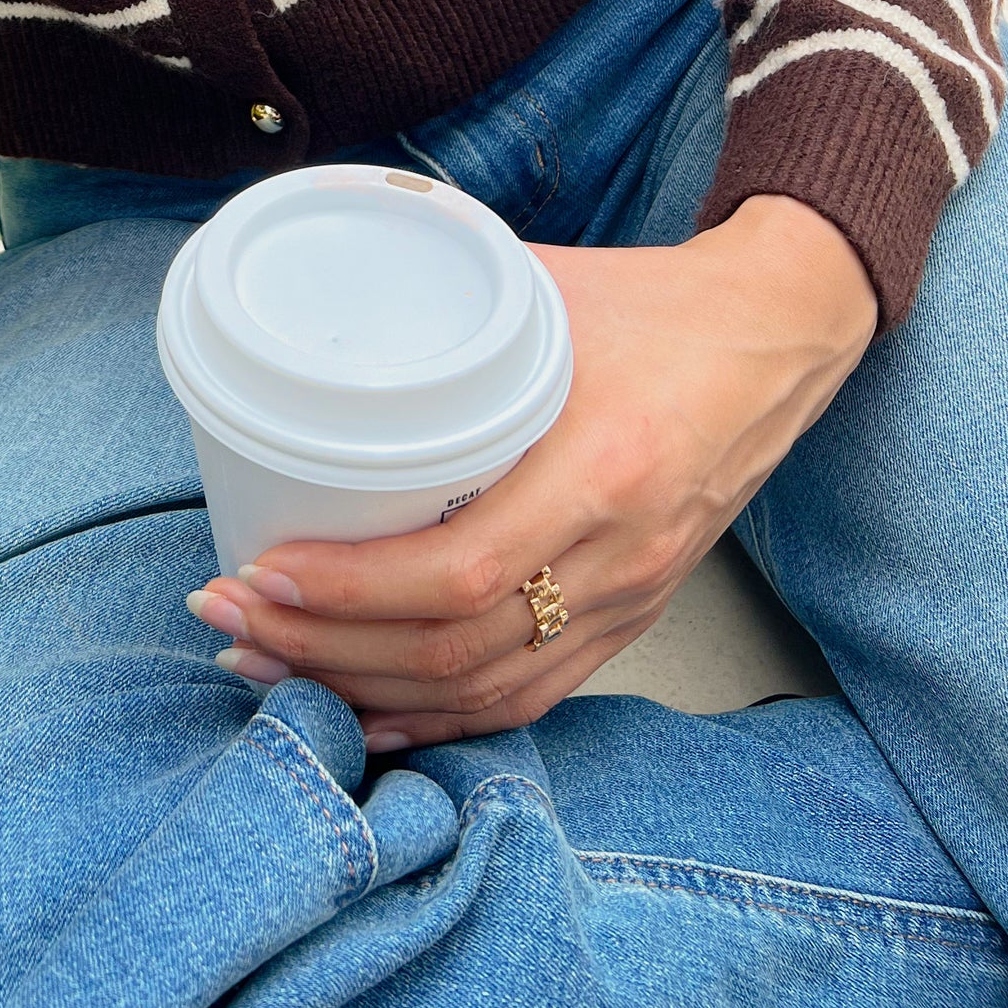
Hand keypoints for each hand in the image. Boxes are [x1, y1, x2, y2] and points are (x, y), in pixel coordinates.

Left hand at [185, 195, 874, 749]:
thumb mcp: (546, 290)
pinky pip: (532, 694)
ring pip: (484, 687)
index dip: (352, 590)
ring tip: (266, 661)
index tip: (264, 570)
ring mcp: (633, 597)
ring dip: (363, 688)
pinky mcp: (636, 617)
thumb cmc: (658, 305)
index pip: (463, 571)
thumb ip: (441, 307)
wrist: (777, 337)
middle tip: (230, 618)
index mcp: (604, 468)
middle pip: (455, 648)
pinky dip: (441, 717)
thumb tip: (317, 311)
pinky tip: (369, 711)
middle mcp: (622, 554)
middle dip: (324, 647)